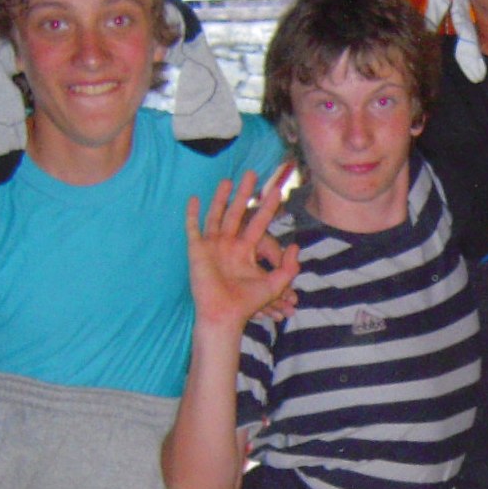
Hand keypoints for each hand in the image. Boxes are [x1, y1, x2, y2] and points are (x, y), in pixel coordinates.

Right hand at [185, 166, 299, 331]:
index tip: (276, 190)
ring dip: (221, 198)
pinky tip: (194, 198)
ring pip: (217, 215)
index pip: (258, 223)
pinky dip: (192, 214)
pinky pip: (193, 228)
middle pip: (238, 213)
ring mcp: (211, 246)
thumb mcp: (274, 284)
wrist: (224, 315)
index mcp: (245, 251)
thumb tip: (295, 246)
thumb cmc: (246, 303)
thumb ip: (288, 267)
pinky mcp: (197, 250)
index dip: (268, 208)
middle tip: (252, 173)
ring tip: (228, 180)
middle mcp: (228, 245)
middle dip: (245, 194)